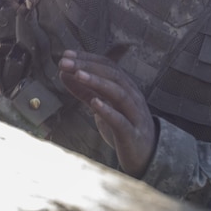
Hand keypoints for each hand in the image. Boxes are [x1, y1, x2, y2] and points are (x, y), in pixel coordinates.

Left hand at [58, 49, 155, 176]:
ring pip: (119, 93)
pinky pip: (121, 121)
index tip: (66, 54)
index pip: (108, 65)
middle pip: (112, 75)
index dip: (87, 58)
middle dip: (87, 66)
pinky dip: (108, 111)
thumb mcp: (102, 106)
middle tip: (64, 62)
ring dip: (97, 82)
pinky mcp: (132, 134)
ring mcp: (134, 115)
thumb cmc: (122, 127)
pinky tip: (94, 103)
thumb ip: (84, 90)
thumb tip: (63, 73)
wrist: (147, 156)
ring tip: (77, 75)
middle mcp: (132, 96)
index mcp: (126, 87)